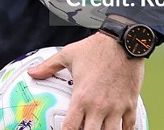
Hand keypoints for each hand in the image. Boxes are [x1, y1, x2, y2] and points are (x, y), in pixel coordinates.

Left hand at [27, 33, 144, 129]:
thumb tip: (32, 72)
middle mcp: (99, 106)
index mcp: (81, 97)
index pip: (70, 127)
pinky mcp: (131, 104)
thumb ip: (49, 66)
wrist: (125, 41)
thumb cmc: (96, 48)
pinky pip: (130, 126)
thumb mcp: (68, 54)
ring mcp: (117, 107)